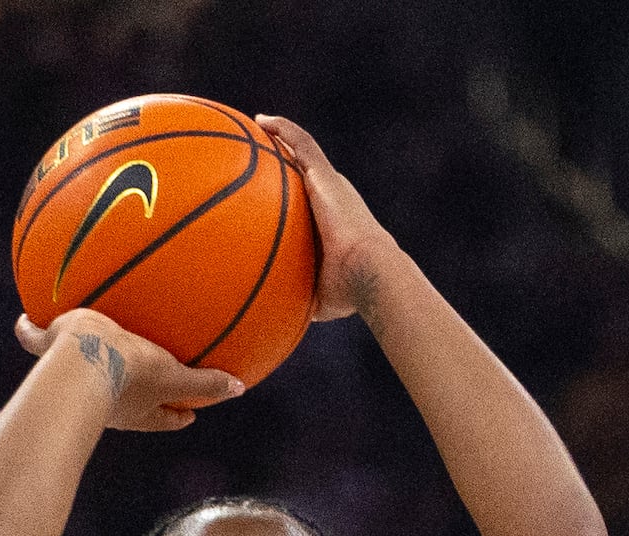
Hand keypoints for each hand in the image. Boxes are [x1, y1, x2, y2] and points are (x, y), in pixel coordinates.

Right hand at [16, 309, 242, 431]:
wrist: (79, 364)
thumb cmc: (126, 373)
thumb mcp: (171, 375)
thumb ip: (203, 383)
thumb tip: (240, 389)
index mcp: (137, 405)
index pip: (163, 416)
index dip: (176, 415)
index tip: (188, 413)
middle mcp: (106, 398)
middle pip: (123, 400)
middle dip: (131, 393)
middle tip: (143, 380)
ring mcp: (73, 378)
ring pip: (78, 372)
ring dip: (80, 364)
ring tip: (76, 342)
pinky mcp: (47, 354)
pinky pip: (36, 339)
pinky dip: (30, 331)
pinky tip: (22, 319)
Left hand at [257, 116, 395, 322]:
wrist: (369, 272)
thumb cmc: (349, 292)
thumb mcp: (319, 297)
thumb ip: (299, 298)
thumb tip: (281, 319)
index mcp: (336, 221)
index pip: (315, 202)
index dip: (300, 193)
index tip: (283, 190)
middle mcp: (336, 196)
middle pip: (309, 171)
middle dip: (289, 160)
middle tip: (266, 153)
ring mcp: (332, 184)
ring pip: (304, 150)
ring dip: (284, 138)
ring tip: (259, 127)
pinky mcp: (326, 177)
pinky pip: (301, 144)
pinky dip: (284, 132)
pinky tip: (262, 123)